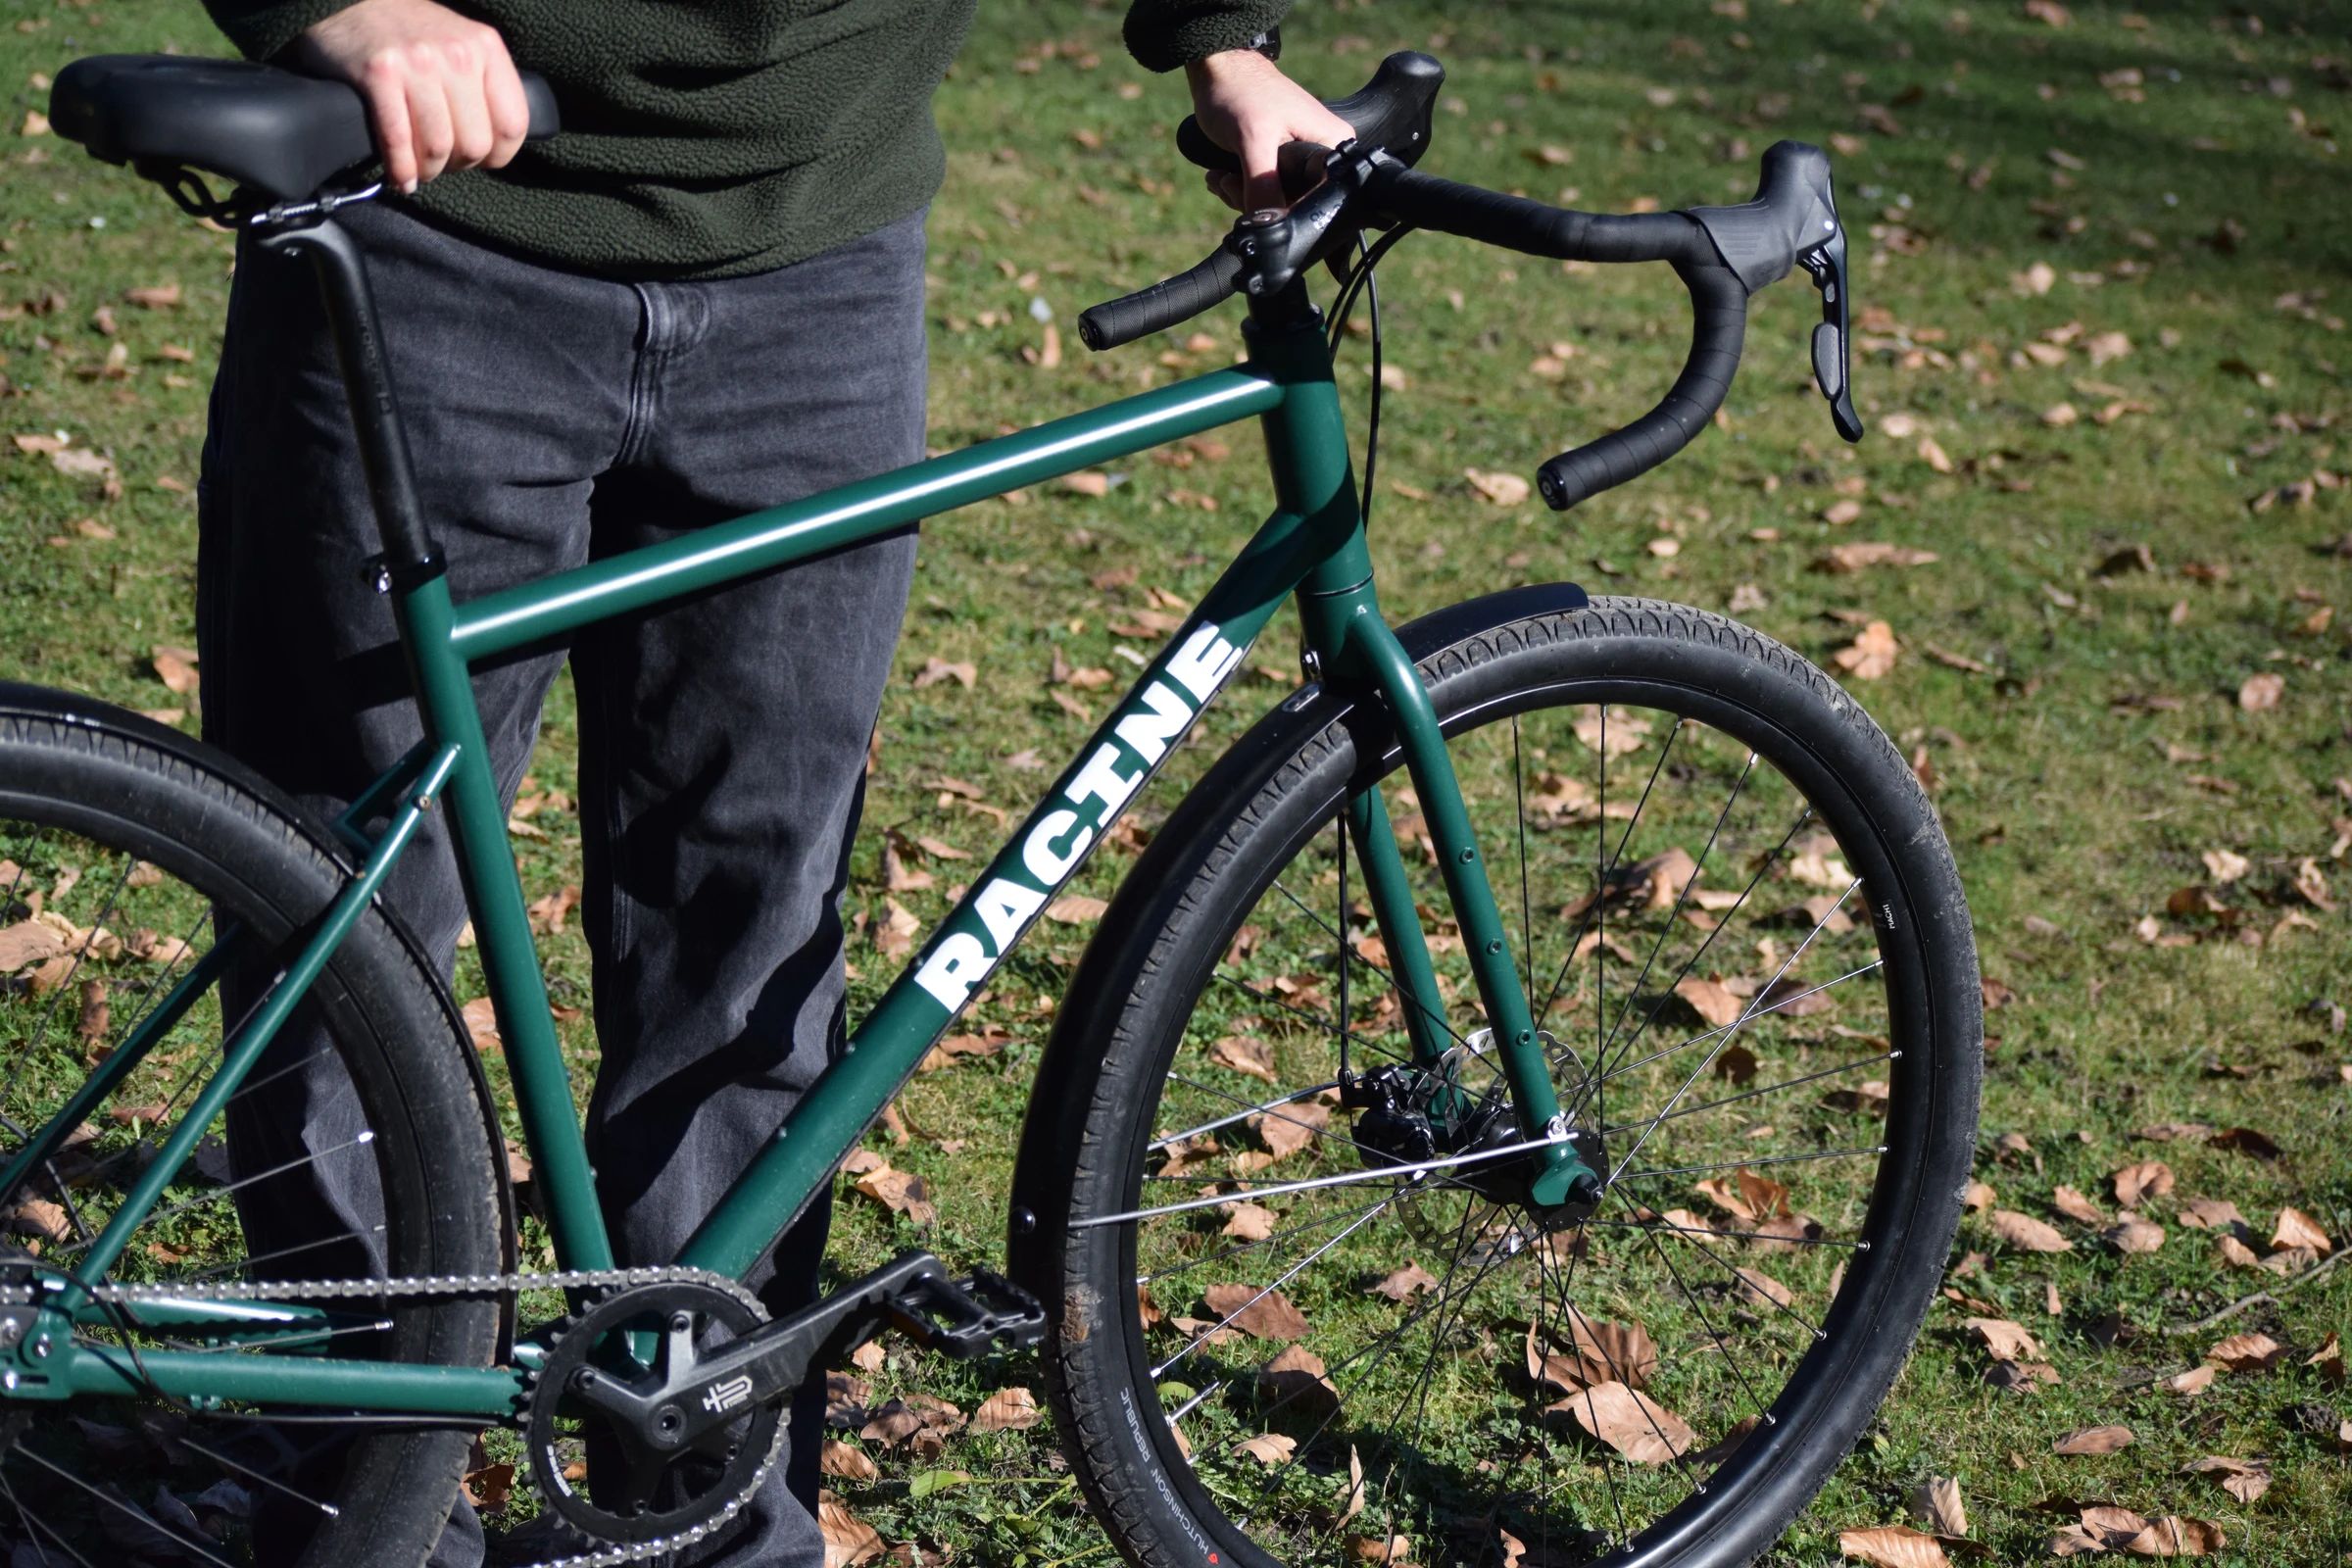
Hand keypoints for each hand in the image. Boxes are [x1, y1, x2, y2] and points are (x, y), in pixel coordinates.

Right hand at [295, 0, 530, 192]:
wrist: (348, 0)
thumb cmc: (409, 32)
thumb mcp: (460, 43)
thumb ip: (482, 83)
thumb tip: (495, 143)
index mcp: (486, 47)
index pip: (512, 125)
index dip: (496, 156)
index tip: (479, 161)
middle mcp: (457, 53)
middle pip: (475, 143)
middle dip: (458, 165)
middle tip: (441, 164)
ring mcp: (417, 62)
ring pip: (438, 147)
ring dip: (428, 171)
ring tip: (419, 171)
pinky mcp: (379, 72)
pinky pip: (398, 140)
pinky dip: (400, 168)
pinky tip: (399, 177)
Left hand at [1182, 49, 1355, 211]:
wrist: (1217, 70)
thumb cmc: (1240, 92)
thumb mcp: (1253, 142)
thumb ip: (1264, 187)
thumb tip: (1271, 226)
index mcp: (1331, 147)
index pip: (1320, 201)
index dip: (1288, 210)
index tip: (1255, 201)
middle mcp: (1321, 155)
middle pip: (1294, 205)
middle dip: (1256, 202)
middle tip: (1231, 181)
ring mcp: (1299, 161)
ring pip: (1274, 203)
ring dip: (1241, 196)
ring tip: (1223, 174)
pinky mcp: (1278, 164)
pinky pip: (1262, 193)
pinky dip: (1238, 190)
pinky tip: (1222, 173)